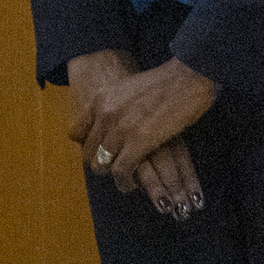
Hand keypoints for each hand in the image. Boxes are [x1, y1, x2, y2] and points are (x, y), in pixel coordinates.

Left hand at [64, 50, 216, 210]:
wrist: (186, 77)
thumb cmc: (166, 82)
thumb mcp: (128, 88)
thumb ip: (116, 104)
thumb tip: (115, 120)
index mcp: (101, 99)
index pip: (76, 132)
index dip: (85, 146)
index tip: (97, 152)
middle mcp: (104, 114)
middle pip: (88, 152)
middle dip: (100, 164)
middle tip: (114, 168)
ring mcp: (119, 129)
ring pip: (100, 165)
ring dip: (112, 176)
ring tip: (124, 180)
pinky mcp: (137, 143)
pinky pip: (121, 172)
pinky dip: (125, 182)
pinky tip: (133, 185)